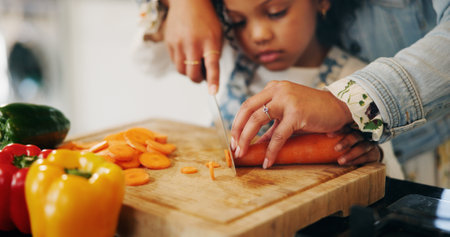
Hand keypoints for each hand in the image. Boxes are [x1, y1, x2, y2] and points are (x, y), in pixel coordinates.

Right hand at [165, 0, 222, 93]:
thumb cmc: (206, 20)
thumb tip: (207, 76)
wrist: (187, 2)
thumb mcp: (216, 35)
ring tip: (194, 61)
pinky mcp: (169, 43)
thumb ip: (213, 55)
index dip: (213, 81)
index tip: (213, 92)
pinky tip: (186, 52)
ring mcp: (179, 44)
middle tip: (202, 76)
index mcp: (210, 41)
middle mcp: (193, 44)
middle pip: (193, 73)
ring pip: (182, 70)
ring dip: (189, 71)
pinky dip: (182, 63)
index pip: (212, 65)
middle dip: (198, 79)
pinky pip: (175, 62)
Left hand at [231, 81, 352, 168]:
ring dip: (246, 139)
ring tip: (244, 154)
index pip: (247, 105)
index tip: (233, 139)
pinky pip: (278, 135)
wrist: (339, 107)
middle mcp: (277, 90)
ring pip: (257, 120)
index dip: (237, 123)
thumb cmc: (313, 112)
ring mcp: (286, 100)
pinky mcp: (297, 113)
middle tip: (235, 148)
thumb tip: (254, 144)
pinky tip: (267, 161)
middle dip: (237, 131)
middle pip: (247, 110)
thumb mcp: (288, 116)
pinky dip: (271, 150)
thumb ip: (271, 127)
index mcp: (273, 88)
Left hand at [329, 128, 382, 164]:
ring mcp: (370, 143)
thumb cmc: (345, 143)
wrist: (364, 153)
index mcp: (353, 126)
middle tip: (336, 149)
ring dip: (351, 154)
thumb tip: (307, 133)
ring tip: (340, 161)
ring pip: (363, 146)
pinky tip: (348, 164)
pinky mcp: (374, 153)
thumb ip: (328, 133)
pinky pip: (367, 156)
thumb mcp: (337, 136)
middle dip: (346, 141)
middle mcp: (363, 133)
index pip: (348, 124)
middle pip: (356, 135)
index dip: (339, 129)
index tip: (328, 135)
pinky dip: (357, 160)